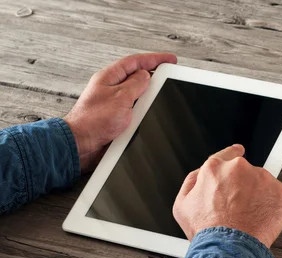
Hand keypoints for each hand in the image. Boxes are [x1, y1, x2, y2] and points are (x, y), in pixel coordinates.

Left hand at [64, 53, 176, 173]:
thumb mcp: (121, 98)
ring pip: (136, 93)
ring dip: (148, 94)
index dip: (154, 59)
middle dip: (153, 75)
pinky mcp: (115, 117)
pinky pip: (133, 108)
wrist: (81, 143)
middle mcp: (110, 88)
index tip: (169, 60)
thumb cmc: (93, 120)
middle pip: (136, 76)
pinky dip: (142, 109)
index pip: (135, 61)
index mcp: (109, 77)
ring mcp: (113, 103)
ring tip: (160, 95)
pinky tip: (148, 112)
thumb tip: (146, 76)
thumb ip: (135, 84)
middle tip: (169, 75)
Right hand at [173, 145, 281, 247]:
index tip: (238, 151)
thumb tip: (200, 175)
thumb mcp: (182, 206)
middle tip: (237, 208)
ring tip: (247, 218)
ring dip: (258, 196)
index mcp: (215, 169)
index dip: (232, 154)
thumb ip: (192, 182)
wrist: (229, 248)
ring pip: (262, 184)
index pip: (227, 154)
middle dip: (242, 186)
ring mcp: (262, 179)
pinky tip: (260, 219)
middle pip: (244, 172)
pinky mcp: (280, 192)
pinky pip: (278, 196)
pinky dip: (272, 206)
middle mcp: (238, 168)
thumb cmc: (206, 231)